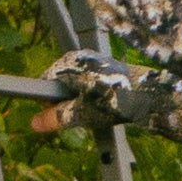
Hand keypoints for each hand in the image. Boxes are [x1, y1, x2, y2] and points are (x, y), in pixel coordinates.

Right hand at [31, 50, 171, 137]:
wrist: (147, 95)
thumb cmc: (114, 101)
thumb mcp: (81, 114)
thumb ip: (55, 118)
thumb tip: (34, 123)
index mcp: (69, 63)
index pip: (44, 82)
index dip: (47, 102)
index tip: (56, 115)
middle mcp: (79, 57)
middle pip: (59, 83)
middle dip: (64, 101)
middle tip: (78, 114)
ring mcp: (93, 60)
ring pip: (74, 83)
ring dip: (78, 99)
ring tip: (93, 110)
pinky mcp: (105, 66)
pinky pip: (87, 81)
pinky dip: (90, 94)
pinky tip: (102, 104)